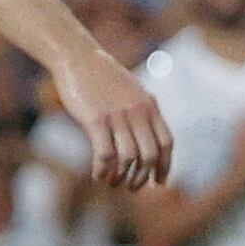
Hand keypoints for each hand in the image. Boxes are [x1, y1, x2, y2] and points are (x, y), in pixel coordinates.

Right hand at [48, 42, 171, 188]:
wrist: (78, 57)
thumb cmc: (103, 77)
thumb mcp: (132, 91)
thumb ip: (142, 111)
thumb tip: (148, 137)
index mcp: (150, 105)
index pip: (166, 143)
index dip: (164, 166)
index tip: (159, 182)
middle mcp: (138, 111)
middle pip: (149, 155)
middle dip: (142, 177)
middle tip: (132, 187)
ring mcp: (117, 116)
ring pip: (128, 158)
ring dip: (121, 177)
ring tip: (112, 182)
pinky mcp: (95, 120)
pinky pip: (104, 154)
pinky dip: (102, 170)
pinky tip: (97, 175)